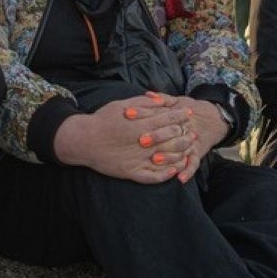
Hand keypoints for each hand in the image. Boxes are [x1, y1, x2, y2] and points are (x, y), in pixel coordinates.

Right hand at [54, 93, 201, 184]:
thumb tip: (164, 101)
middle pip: (172, 138)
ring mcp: (138, 158)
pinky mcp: (131, 172)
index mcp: (142, 123)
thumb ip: (145, 102)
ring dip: (180, 154)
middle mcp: (143, 141)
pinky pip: (152, 176)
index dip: (181, 116)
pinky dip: (165, 175)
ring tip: (188, 151)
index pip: (170, 119)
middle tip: (193, 134)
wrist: (83, 140)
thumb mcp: (123, 104)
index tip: (188, 115)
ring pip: (167, 158)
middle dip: (186, 135)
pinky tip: (173, 172)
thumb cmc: (103, 120)